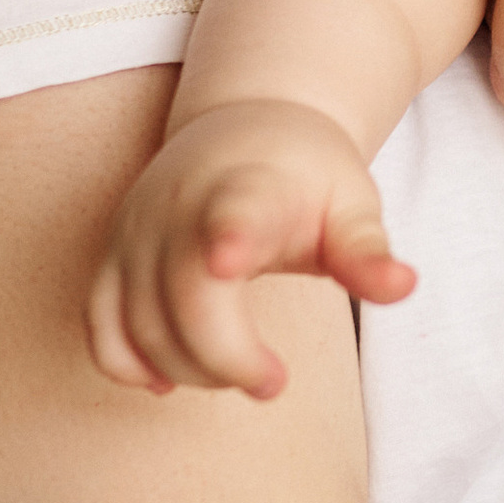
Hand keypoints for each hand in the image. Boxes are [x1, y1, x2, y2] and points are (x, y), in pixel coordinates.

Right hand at [86, 100, 414, 396]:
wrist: (245, 121)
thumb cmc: (306, 171)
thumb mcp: (351, 200)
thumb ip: (368, 250)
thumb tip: (403, 288)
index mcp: (249, 187)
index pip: (234, 211)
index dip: (228, 236)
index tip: (227, 259)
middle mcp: (180, 205)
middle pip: (184, 299)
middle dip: (227, 359)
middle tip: (274, 382)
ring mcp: (137, 230)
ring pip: (139, 324)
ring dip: (188, 368)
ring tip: (243, 369)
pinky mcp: (113, 254)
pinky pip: (100, 323)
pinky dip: (127, 362)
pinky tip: (169, 379)